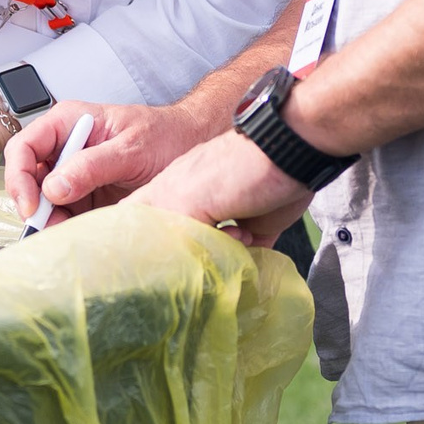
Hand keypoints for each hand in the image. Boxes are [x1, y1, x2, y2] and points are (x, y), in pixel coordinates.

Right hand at [3, 99, 227, 220]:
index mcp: (70, 122)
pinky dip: (66, 226)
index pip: (25, 146)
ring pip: (44, 200)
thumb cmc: (166, 135)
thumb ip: (92, 165)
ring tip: (68, 233)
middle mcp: (66, 146)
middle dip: (33, 204)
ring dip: (50, 219)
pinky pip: (65, 213)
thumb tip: (54, 187)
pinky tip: (78, 234)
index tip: (32, 205)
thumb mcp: (132, 148)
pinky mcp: (87, 195)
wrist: (192, 147)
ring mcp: (75, 172)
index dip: (19, 177)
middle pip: (28, 177)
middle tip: (48, 226)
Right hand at [126, 132, 312, 248]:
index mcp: (171, 191)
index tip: (135, 262)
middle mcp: (194, 204)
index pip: (140, 216)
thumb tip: (168, 264)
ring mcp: (226, 216)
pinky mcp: (256, 228)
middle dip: (183, 256)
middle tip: (195, 259)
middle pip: (178, 240)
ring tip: (233, 246)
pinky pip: (245, 256)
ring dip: (219, 258)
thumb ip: (170, 230)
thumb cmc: (233, 171)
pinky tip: (248, 256)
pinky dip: (246, 262)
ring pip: (211, 251)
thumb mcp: (187, 198)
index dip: (134, 237)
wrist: (290, 159)